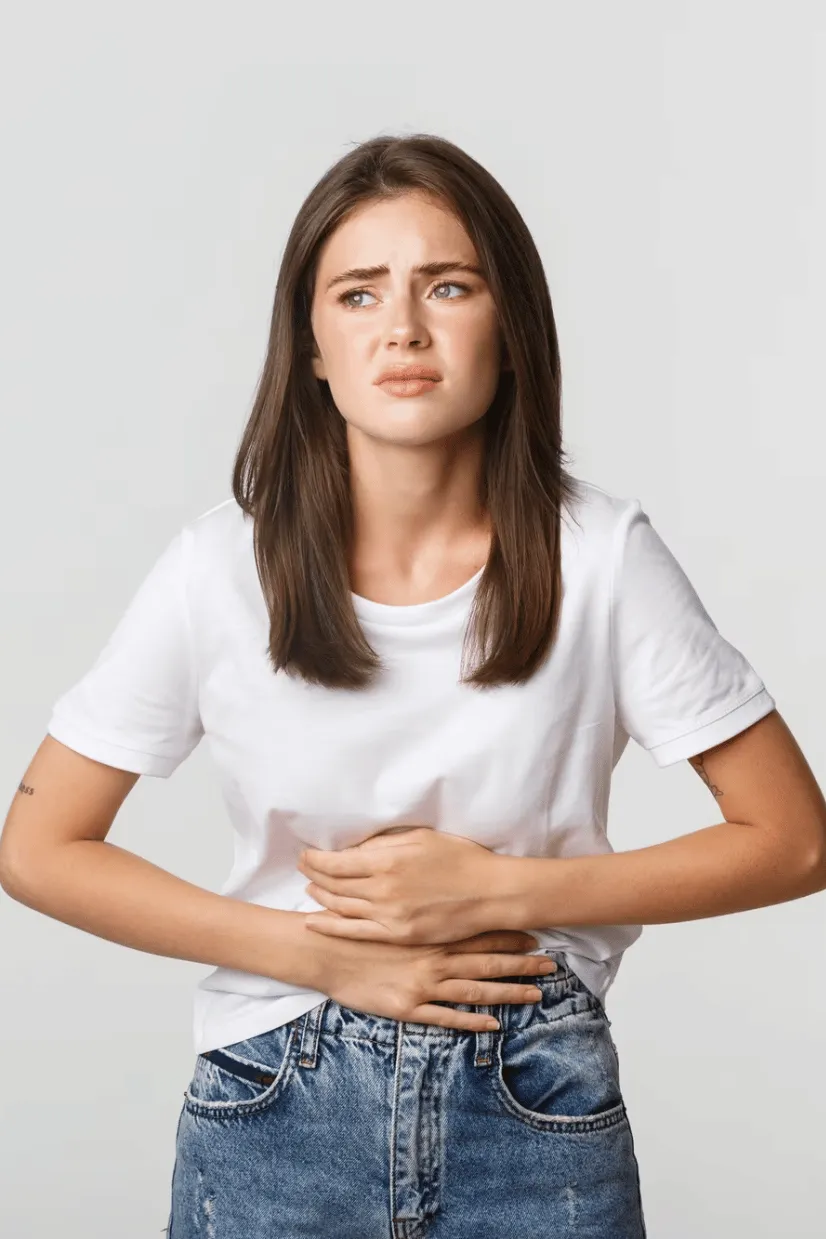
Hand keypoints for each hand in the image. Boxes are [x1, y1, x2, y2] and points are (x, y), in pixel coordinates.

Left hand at [297, 826, 506, 944]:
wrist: (491, 893)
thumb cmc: (460, 859)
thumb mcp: (421, 838)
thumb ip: (384, 843)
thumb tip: (354, 848)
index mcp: (387, 861)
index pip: (335, 862)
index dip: (315, 859)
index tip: (306, 855)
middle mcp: (383, 890)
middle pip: (333, 884)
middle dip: (313, 875)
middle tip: (303, 868)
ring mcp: (389, 916)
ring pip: (341, 908)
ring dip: (320, 897)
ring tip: (310, 889)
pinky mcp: (399, 935)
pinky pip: (356, 933)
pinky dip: (331, 927)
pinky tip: (315, 922)